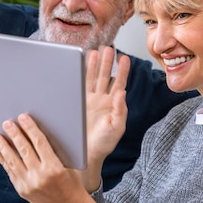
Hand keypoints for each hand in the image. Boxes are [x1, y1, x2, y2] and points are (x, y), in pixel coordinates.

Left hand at [0, 114, 101, 202]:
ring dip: (4, 147)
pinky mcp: (22, 191)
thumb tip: (33, 134)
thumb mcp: (65, 164)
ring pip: (13, 161)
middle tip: (7, 123)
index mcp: (54, 167)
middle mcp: (39, 176)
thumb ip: (51, 151)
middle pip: (24, 150)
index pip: (39, 142)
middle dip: (14, 134)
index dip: (30, 128)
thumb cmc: (70, 182)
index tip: (23, 117)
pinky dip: (3, 161)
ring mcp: (29, 185)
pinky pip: (10, 172)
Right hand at [81, 46, 129, 190]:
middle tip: (108, 48)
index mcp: (114, 105)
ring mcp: (89, 100)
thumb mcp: (116, 127)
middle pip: (105, 76)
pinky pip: (80, 85)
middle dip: (107, 62)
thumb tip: (122, 93)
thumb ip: (120, 110)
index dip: (123, 71)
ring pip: (92, 78)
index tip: (124, 58)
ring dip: (95, 64)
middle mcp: (102, 100)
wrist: (85, 154)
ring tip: (96, 51)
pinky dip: (80, 74)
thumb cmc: (103, 144)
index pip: (120, 83)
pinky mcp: (78, 103)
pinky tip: (81, 64)